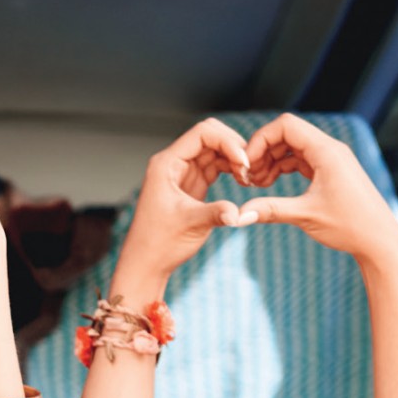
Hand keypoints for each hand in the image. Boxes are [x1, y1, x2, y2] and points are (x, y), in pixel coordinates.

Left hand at [118, 118, 249, 279]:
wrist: (148, 262)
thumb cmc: (159, 243)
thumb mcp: (190, 224)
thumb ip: (216, 213)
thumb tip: (240, 214)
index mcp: (167, 164)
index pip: (202, 134)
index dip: (227, 141)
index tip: (243, 162)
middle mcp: (174, 163)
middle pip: (211, 137)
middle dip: (234, 147)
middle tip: (250, 169)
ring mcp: (184, 173)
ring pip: (216, 151)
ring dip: (235, 159)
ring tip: (249, 179)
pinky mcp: (193, 185)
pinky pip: (217, 166)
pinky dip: (232, 170)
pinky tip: (244, 182)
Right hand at [239, 114, 397, 270]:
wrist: (380, 240)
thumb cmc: (350, 226)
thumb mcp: (305, 216)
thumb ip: (270, 210)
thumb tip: (237, 216)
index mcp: (326, 151)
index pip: (286, 126)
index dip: (261, 140)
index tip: (247, 164)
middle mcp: (330, 149)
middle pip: (287, 134)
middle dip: (263, 151)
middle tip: (248, 177)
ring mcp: (332, 159)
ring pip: (293, 148)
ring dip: (272, 161)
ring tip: (256, 185)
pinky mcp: (332, 171)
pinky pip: (302, 160)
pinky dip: (284, 168)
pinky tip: (271, 186)